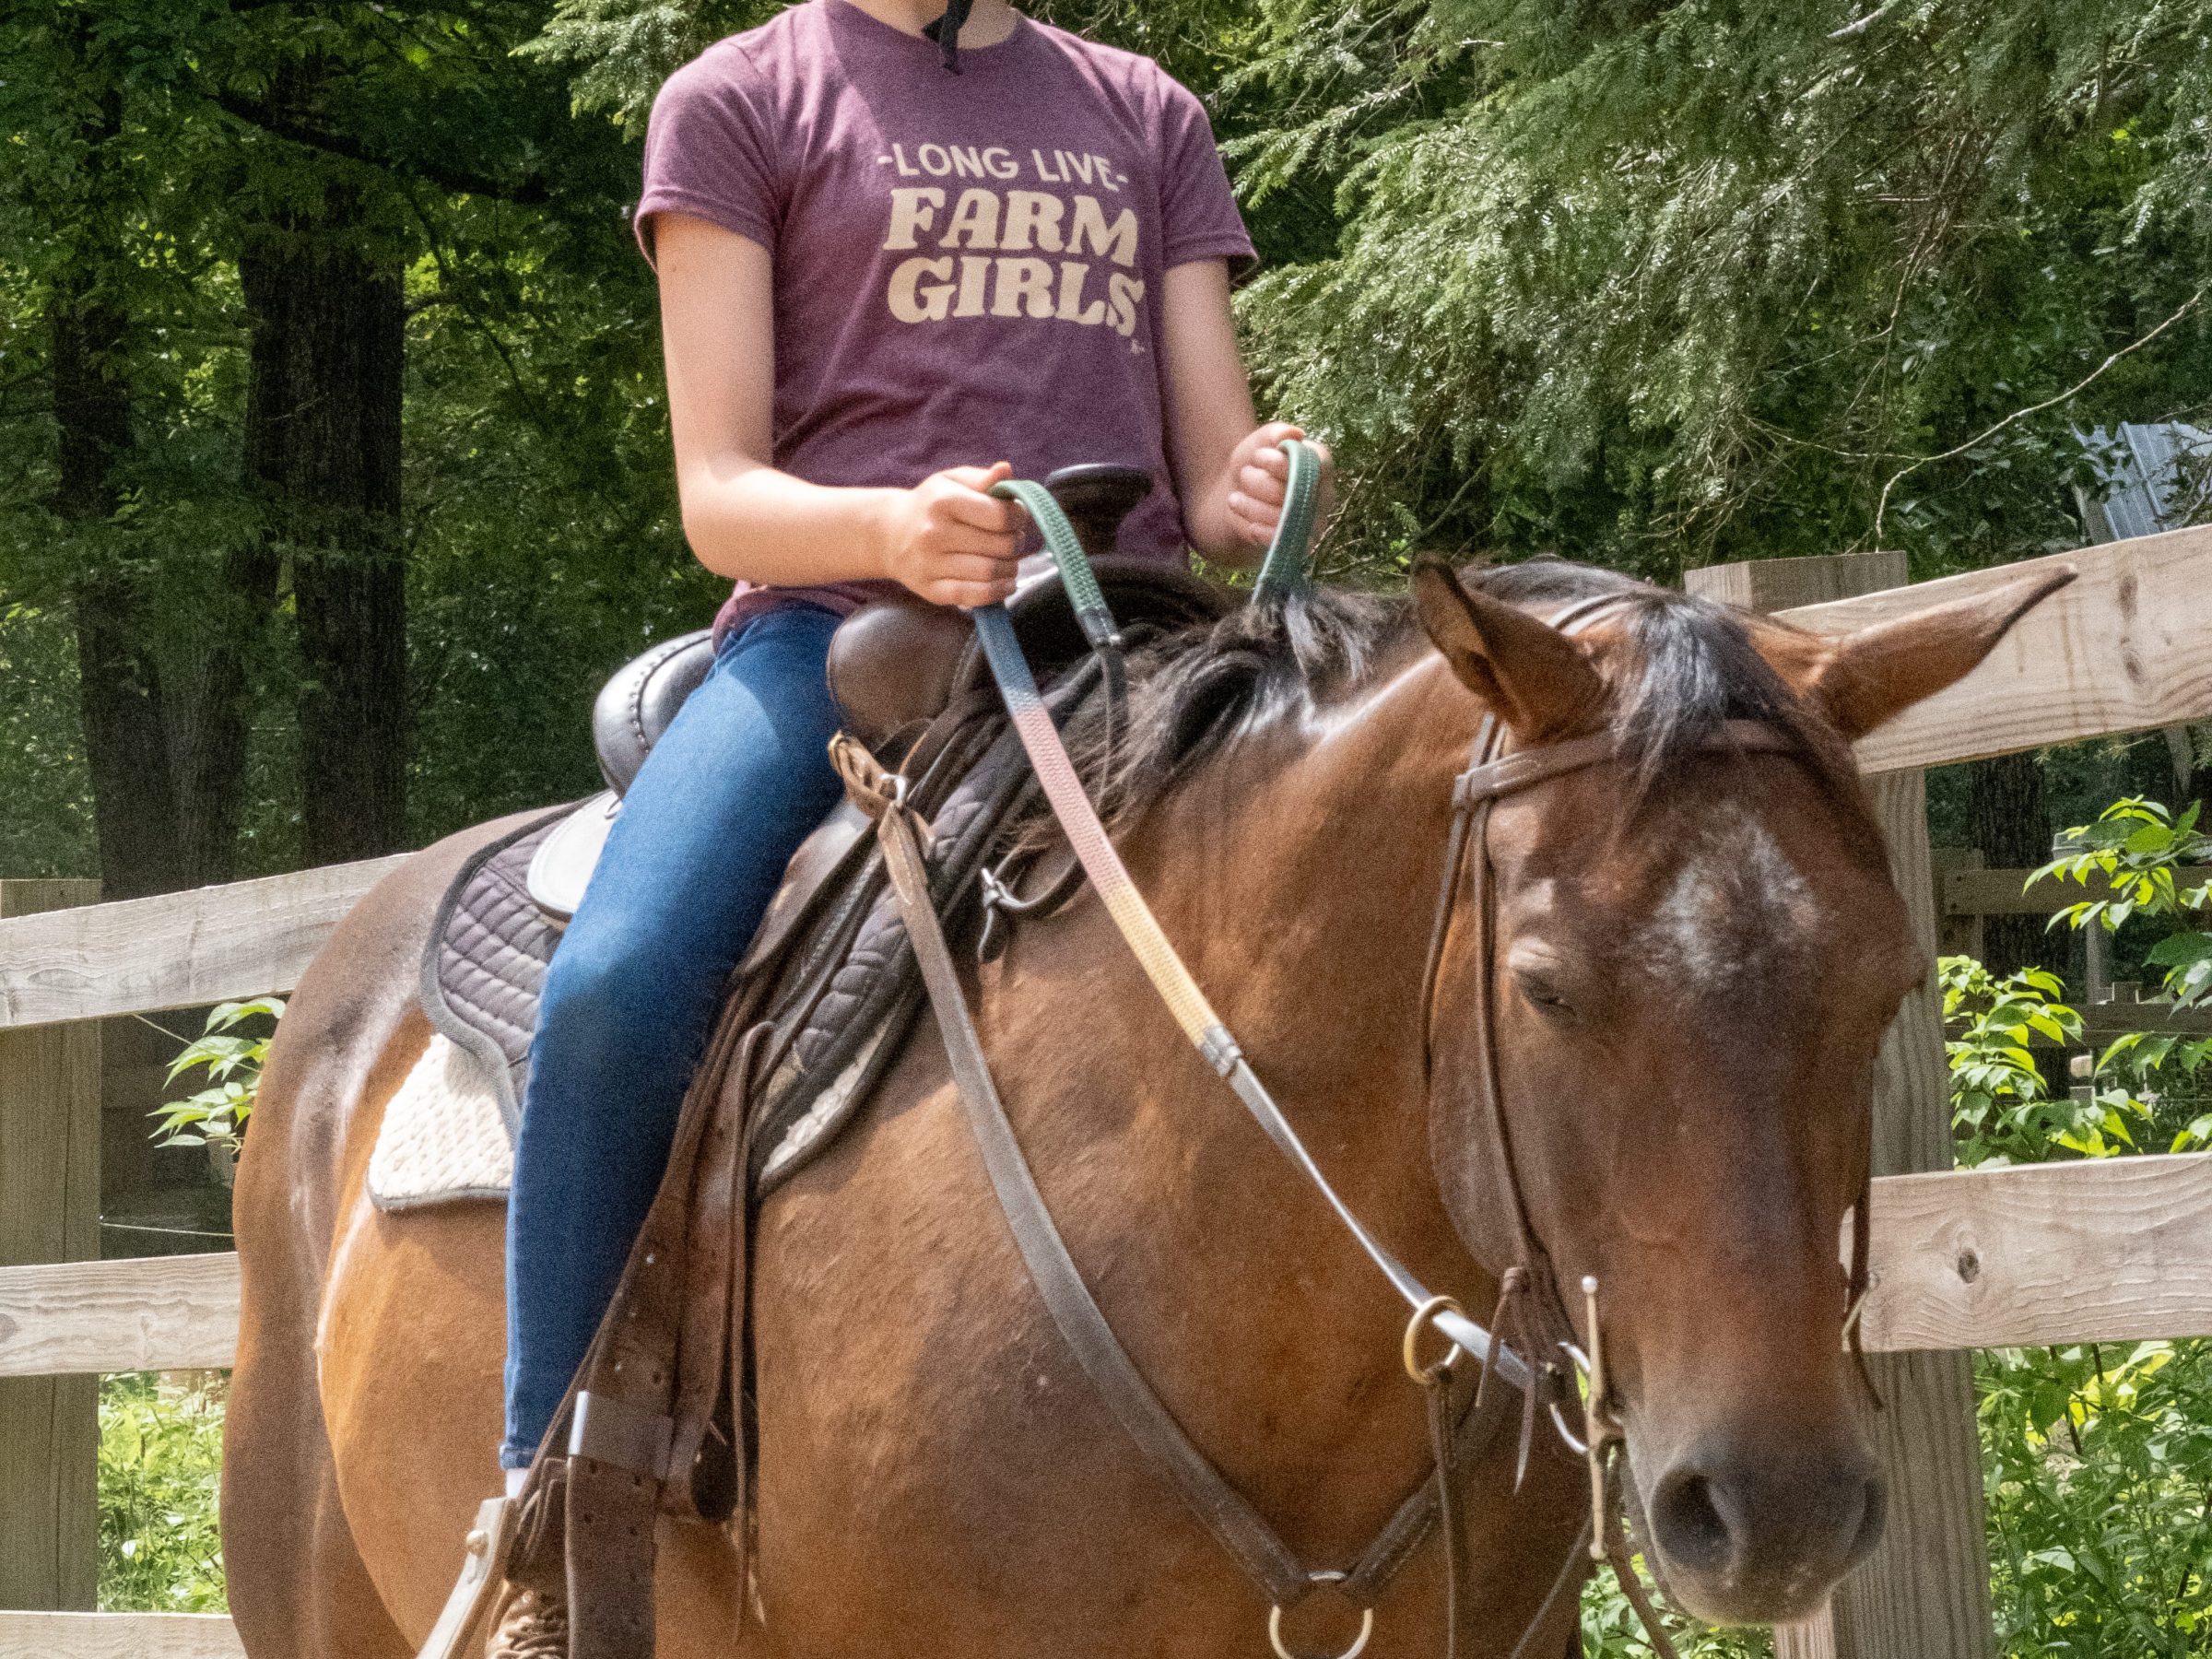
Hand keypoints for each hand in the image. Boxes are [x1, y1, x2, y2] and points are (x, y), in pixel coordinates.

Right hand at [879, 461, 1026, 607]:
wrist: (890, 534)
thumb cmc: (931, 504)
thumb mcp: (951, 482)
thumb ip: (982, 478)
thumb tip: (1005, 470)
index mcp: (943, 501)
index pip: (1001, 515)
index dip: (1019, 517)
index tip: (1017, 517)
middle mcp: (934, 533)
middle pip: (1002, 545)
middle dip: (1017, 542)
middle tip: (1013, 539)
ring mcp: (931, 564)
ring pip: (992, 572)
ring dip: (1011, 567)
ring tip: (1008, 559)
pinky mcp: (932, 590)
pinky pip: (977, 596)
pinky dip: (999, 590)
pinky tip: (1005, 582)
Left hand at [1223, 422, 1334, 551]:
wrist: (1238, 496)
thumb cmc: (1254, 465)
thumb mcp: (1260, 441)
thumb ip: (1276, 432)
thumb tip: (1295, 434)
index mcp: (1321, 464)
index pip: (1311, 464)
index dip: (1279, 462)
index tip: (1257, 456)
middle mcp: (1324, 494)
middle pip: (1288, 491)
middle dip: (1256, 481)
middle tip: (1244, 475)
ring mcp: (1315, 522)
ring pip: (1280, 516)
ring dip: (1249, 505)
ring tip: (1235, 497)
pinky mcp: (1300, 544)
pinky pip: (1278, 538)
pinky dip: (1254, 527)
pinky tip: (1245, 518)